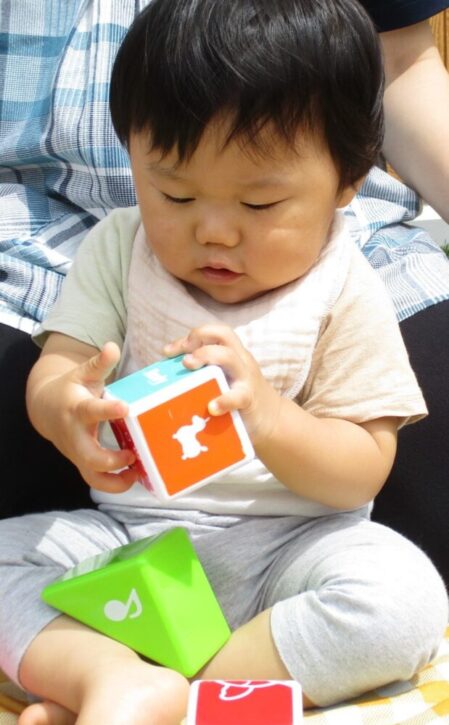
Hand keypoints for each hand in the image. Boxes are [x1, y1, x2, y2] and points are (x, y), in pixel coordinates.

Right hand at [34, 342, 138, 492]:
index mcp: (77, 409)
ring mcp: (77, 452)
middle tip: (133, 454)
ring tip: (137, 474)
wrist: (47, 409)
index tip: (125, 408)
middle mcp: (75, 434)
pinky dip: (114, 484)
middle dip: (111, 460)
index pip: (91, 411)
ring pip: (91, 476)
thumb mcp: (84, 373)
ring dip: (114, 481)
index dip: (108, 410)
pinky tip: (135, 478)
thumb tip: (112, 346)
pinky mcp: (82, 463)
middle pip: (88, 456)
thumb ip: (100, 363)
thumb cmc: (72, 389)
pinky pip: (96, 480)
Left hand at [164, 324, 280, 445]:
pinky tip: (212, 407)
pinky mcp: (250, 400)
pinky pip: (238, 396)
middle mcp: (240, 361)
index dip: (192, 336)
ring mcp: (246, 378)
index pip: (214, 332)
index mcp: (233, 354)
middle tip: (180, 358)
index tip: (167, 352)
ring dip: (207, 356)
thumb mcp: (224, 380)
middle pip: (223, 335)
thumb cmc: (238, 399)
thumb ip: (204, 375)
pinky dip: (224, 400)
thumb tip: (165, 379)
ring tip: (188, 365)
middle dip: (198, 340)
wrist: (273, 421)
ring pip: (230, 357)